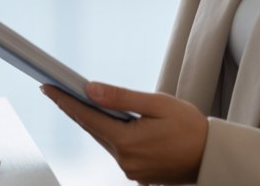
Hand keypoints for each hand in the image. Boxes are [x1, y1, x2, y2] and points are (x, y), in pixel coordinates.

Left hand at [41, 81, 207, 184]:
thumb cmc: (190, 128)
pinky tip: (106, 119)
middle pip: (92, 128)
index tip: (47, 86)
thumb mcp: (157, 104)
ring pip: (104, 139)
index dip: (64, 100)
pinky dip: (109, 132)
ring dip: (93, 120)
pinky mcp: (137, 172)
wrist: (212, 156)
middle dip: (74, 108)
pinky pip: (117, 148)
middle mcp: (124, 160)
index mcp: (127, 142)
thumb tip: (90, 89)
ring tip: (77, 99)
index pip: (86, 117)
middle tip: (55, 88)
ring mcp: (130, 169)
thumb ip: (121, 97)